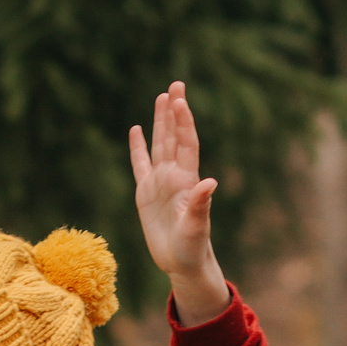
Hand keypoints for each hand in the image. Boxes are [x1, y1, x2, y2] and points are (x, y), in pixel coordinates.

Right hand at [129, 82, 228, 325]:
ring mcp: (160, 182)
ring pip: (159, 144)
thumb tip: (210, 183)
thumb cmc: (193, 247)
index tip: (181, 100)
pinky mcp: (145, 193)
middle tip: (176, 84)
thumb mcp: (196, 227)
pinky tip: (136, 129)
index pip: (186, 143)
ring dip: (160, 121)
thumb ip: (201, 205)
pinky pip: (139, 164)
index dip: (184, 122)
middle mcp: (174, 176)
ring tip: (161, 96)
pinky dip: (138, 146)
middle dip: (174, 110)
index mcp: (187, 180)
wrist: (182, 262)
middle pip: (174, 136)